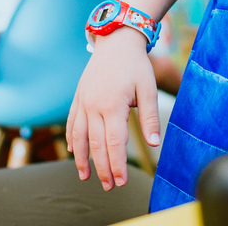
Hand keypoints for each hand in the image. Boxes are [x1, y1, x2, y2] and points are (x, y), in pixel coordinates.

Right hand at [66, 28, 160, 190]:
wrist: (116, 40)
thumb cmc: (135, 65)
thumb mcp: (148, 88)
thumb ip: (150, 117)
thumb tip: (156, 143)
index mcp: (113, 104)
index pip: (114, 142)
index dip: (117, 164)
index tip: (121, 181)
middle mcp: (93, 105)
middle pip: (95, 144)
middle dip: (102, 168)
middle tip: (109, 186)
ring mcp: (83, 101)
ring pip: (79, 136)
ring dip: (82, 159)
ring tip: (86, 177)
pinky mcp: (78, 97)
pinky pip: (71, 122)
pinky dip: (72, 139)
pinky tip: (74, 152)